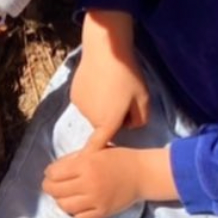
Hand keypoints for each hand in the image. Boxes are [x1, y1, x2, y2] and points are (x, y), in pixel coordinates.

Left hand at [43, 144, 150, 217]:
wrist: (142, 174)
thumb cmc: (118, 159)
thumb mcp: (96, 150)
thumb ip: (74, 159)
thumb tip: (52, 171)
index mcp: (86, 164)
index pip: (54, 173)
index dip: (49, 173)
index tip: (51, 173)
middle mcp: (89, 183)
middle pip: (56, 190)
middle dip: (49, 187)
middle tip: (51, 185)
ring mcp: (96, 200)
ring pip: (65, 206)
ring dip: (60, 201)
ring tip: (64, 195)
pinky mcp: (102, 212)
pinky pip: (79, 217)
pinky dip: (75, 212)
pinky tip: (77, 204)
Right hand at [71, 11, 149, 146]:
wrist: (105, 50)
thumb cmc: (127, 75)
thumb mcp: (144, 97)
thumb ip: (141, 118)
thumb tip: (131, 125)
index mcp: (108, 122)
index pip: (98, 146)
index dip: (93, 157)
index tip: (86, 167)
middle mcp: (91, 118)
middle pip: (103, 125)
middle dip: (113, 117)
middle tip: (125, 98)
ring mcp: (80, 107)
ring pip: (95, 112)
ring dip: (103, 105)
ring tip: (111, 86)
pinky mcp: (74, 95)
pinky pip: (87, 102)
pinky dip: (93, 96)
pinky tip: (100, 81)